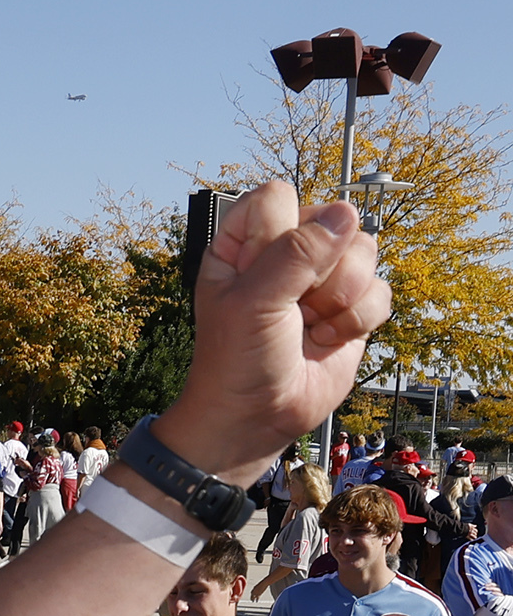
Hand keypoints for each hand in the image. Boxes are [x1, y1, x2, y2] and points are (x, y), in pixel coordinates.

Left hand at [159, 180, 391, 479]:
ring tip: (310, 325)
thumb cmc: (235, 361)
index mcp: (244, 244)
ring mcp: (322, 280)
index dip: (286, 226)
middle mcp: (285, 254)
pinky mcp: (352, 308)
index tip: (271, 267)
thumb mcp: (253, 303)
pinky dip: (358, 319)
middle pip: (333, 220)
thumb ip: (295, 254)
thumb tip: (346, 213)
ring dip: (342, 296)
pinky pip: (381, 291)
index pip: (278, 196)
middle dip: (322, 267)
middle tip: (294, 304)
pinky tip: (328, 340)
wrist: (255, 419)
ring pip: (365, 252)